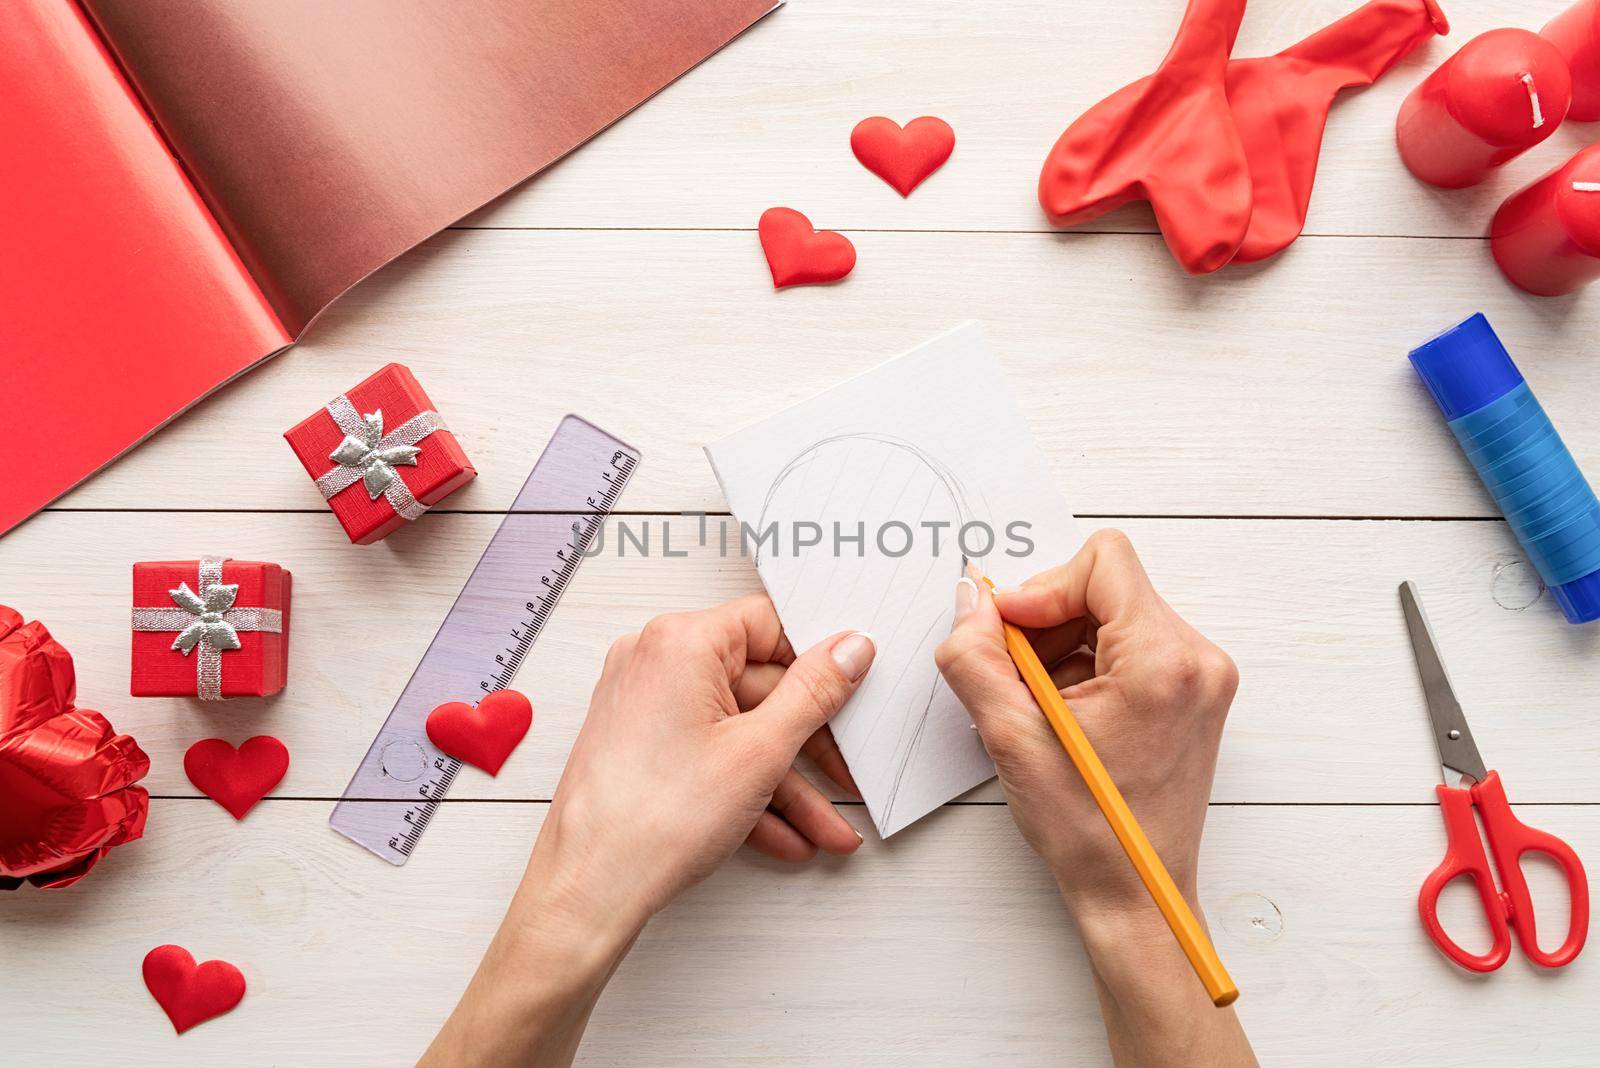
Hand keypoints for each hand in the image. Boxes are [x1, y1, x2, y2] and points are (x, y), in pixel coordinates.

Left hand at [540, 594, 875, 929]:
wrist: (589, 890)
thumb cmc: (654, 819)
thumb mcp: (761, 750)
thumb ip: (814, 693)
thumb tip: (849, 650)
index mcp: (681, 642)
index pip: (768, 625)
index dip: (817, 660)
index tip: (853, 689)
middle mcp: (655, 663)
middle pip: (758, 685)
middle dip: (810, 746)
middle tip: (847, 774)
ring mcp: (644, 706)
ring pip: (737, 731)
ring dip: (786, 782)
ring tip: (825, 828)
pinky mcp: (640, 745)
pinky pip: (708, 754)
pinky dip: (746, 790)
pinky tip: (786, 835)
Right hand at [935, 530, 1253, 1065]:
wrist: (1136, 893)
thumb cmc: (1088, 831)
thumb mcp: (1010, 737)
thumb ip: (975, 657)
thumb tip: (971, 602)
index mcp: (1164, 662)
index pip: (1103, 562)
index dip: (1042, 588)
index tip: (1009, 631)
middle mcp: (1198, 659)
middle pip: (1107, 586)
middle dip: (1049, 621)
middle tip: (1016, 676)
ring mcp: (1202, 677)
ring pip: (1115, 614)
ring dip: (1063, 645)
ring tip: (1039, 704)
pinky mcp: (1194, 693)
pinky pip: (1130, 644)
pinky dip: (1087, 664)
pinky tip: (1063, 713)